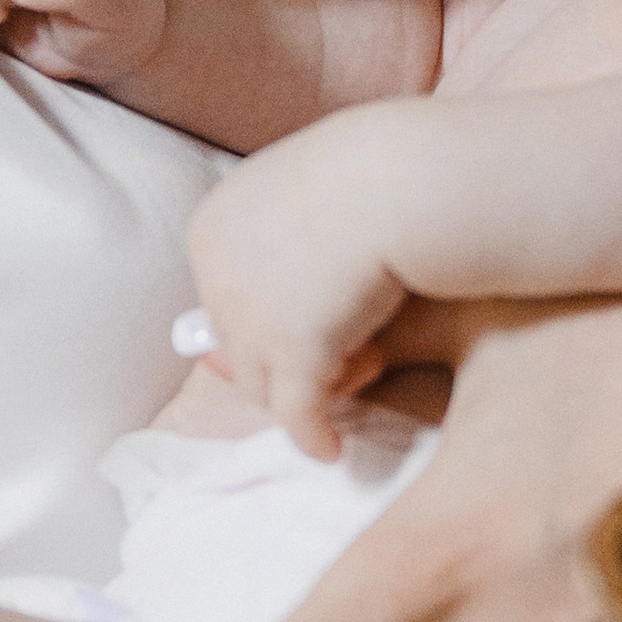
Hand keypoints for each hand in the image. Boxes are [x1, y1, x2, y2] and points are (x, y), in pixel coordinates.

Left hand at [186, 116, 414, 460]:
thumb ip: (282, 239)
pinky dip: (311, 436)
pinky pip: (296, 414)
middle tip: (355, 350)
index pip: (225, 299)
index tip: (322, 315)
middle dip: (294, 355)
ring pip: (264, 386)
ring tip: (366, 374)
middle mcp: (216, 275)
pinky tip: (332, 449)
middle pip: (240, 346)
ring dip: (311, 389)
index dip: (274, 317)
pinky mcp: (292, 352)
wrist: (408, 176)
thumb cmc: (376, 171)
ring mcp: (249, 318)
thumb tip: (264, 306)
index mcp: (214, 228)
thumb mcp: (309, 193)